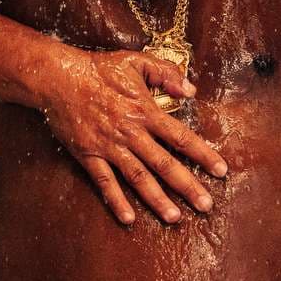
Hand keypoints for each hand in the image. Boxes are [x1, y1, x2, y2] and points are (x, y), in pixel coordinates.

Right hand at [36, 47, 229, 224]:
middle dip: (187, 186)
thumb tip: (191, 90)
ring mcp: (110, 147)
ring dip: (157, 199)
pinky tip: (129, 218)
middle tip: (206, 205)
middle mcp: (131, 133)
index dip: (203, 154)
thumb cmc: (98, 69)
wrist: (59, 78)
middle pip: (164, 164)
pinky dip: (116, 200)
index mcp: (145, 112)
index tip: (221, 170)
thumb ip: (166, 73)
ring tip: (175, 217)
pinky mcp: (89, 155)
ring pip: (138, 178)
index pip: (181, 137)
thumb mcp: (136, 62)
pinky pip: (104, 182)